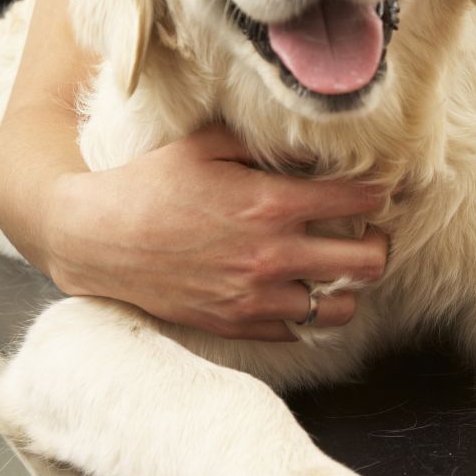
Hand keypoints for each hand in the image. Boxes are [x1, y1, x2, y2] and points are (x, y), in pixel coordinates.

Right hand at [43, 125, 388, 339]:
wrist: (96, 239)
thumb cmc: (151, 185)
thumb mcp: (207, 145)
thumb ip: (265, 143)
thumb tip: (312, 145)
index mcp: (271, 204)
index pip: (360, 200)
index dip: (379, 191)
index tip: (378, 189)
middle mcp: (273, 256)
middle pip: (369, 261)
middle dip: (378, 244)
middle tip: (367, 234)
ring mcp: (256, 298)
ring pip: (341, 308)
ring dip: (348, 288)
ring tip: (336, 271)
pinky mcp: (237, 325)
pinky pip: (297, 332)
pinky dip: (305, 313)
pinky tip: (295, 291)